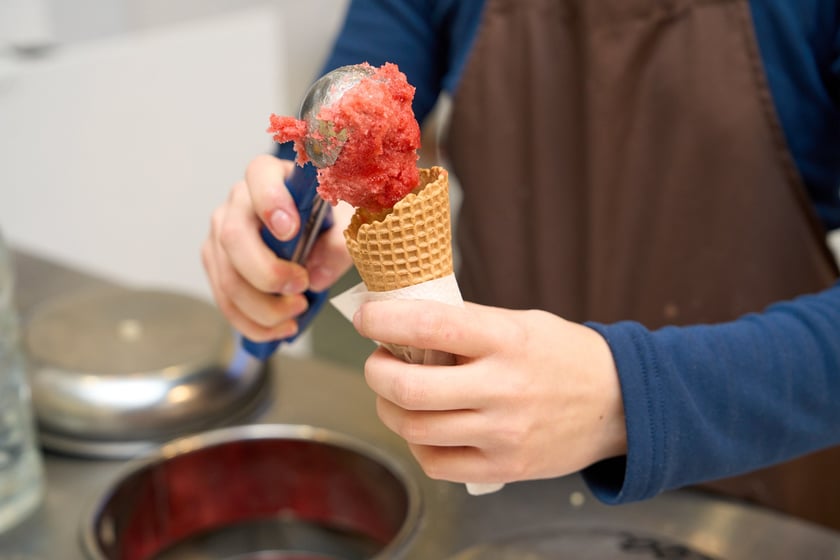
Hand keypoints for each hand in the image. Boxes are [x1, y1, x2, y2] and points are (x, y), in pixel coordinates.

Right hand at [202, 154, 352, 340]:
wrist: (307, 230)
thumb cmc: (323, 219)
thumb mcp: (344, 224)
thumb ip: (338, 244)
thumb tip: (315, 276)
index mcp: (270, 176)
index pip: (259, 175)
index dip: (271, 202)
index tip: (290, 230)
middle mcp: (238, 201)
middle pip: (234, 238)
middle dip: (268, 273)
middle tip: (301, 288)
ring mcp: (220, 233)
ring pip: (228, 278)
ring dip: (264, 308)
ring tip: (297, 312)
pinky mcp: (216, 263)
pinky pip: (226, 301)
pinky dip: (253, 323)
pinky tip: (281, 327)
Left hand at [353, 300, 626, 484]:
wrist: (619, 404)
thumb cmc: (562, 355)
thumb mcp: (519, 323)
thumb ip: (466, 325)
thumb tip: (403, 324)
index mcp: (507, 340)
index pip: (431, 326)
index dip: (386, 320)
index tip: (366, 317)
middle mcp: (503, 388)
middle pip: (410, 388)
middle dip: (376, 372)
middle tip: (378, 361)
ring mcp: (504, 433)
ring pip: (415, 428)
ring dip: (388, 408)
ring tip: (396, 394)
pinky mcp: (504, 467)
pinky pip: (436, 463)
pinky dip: (417, 443)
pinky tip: (424, 427)